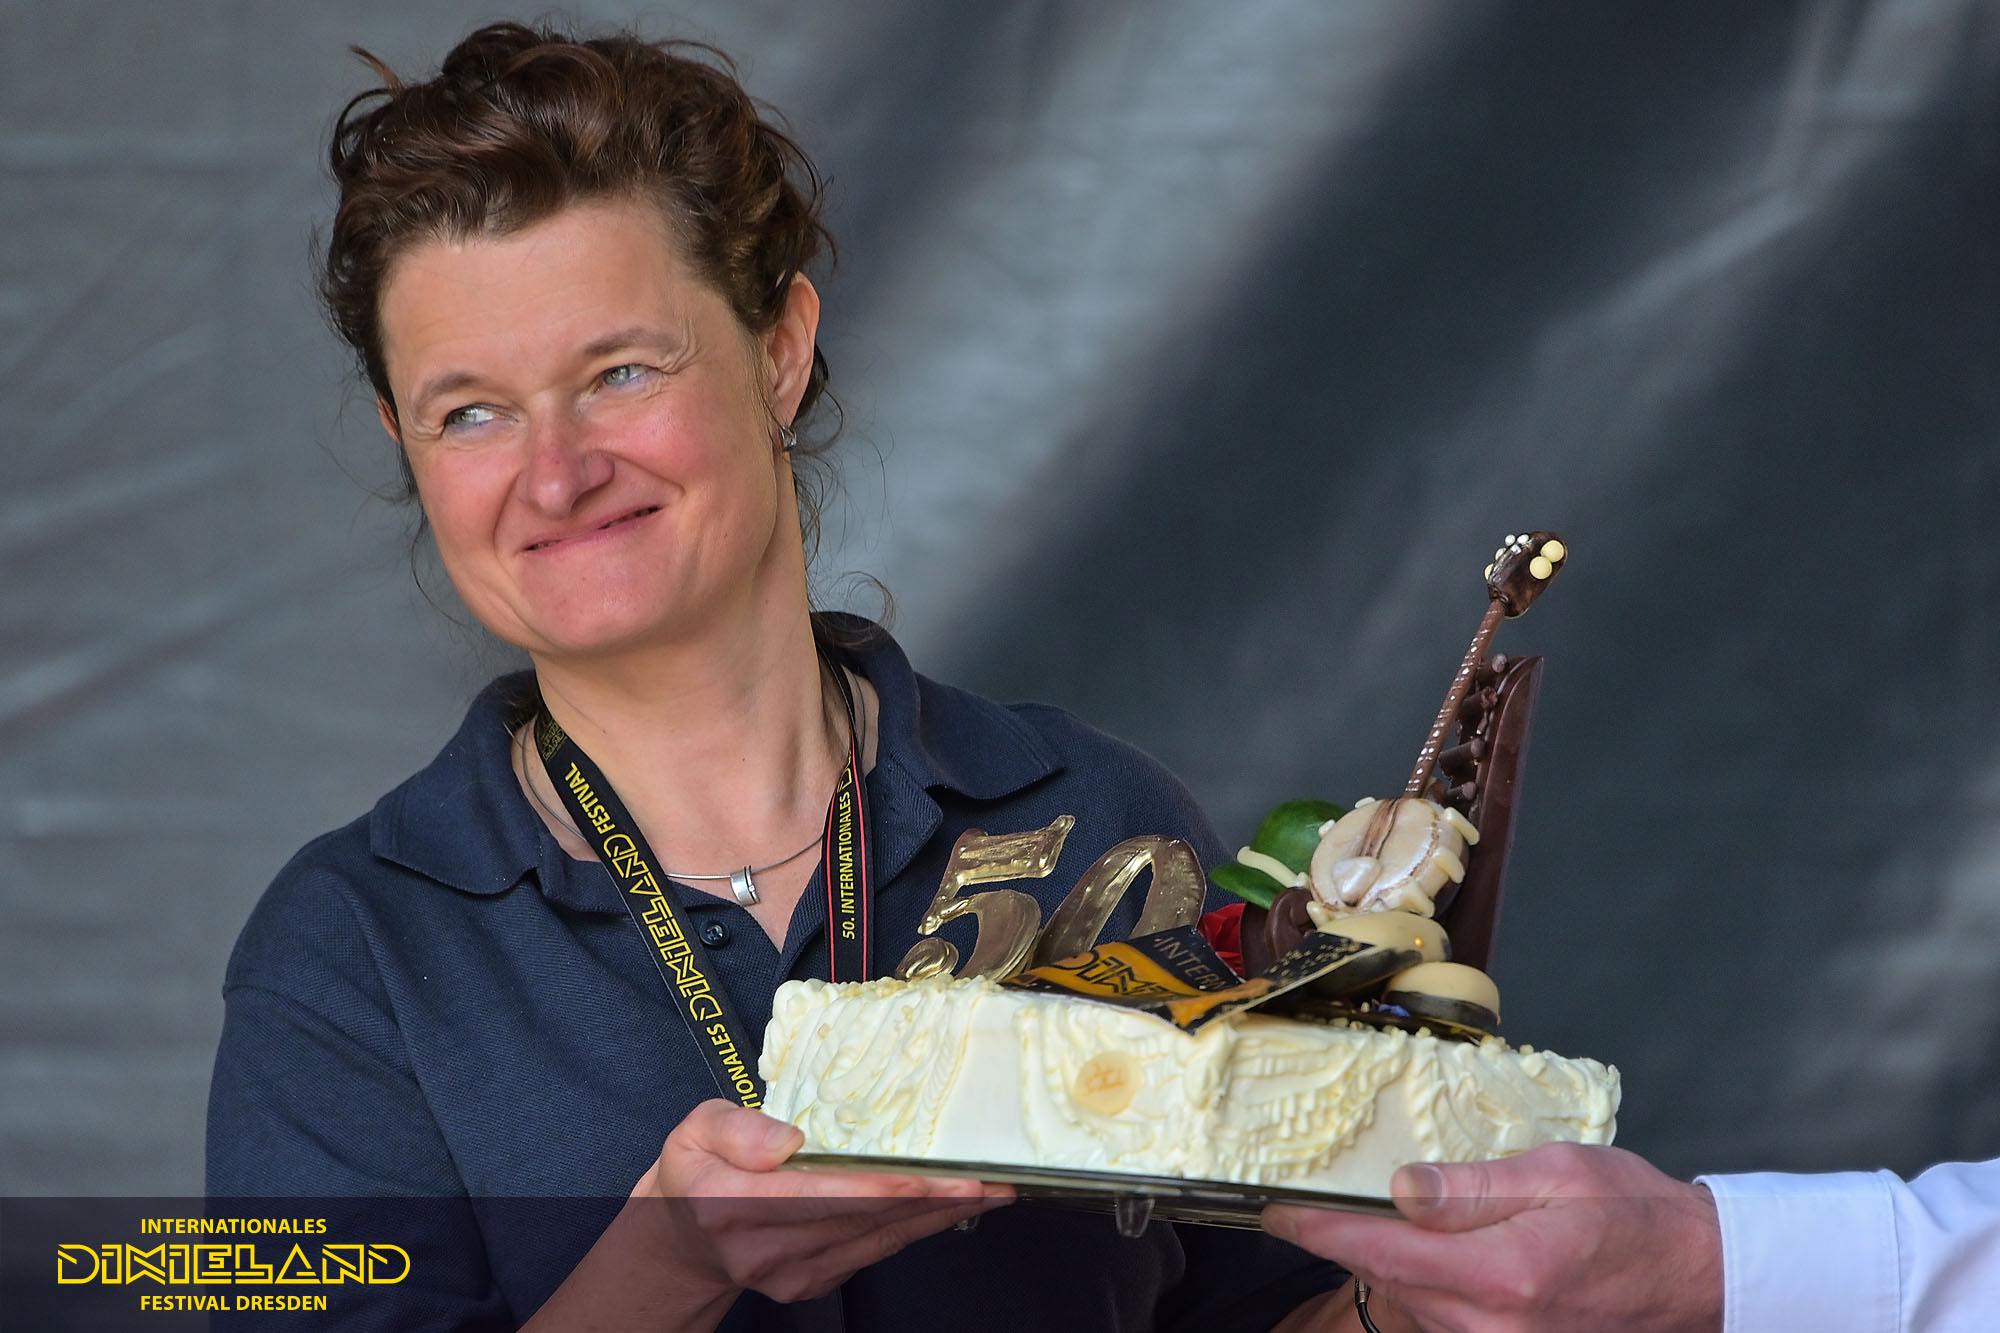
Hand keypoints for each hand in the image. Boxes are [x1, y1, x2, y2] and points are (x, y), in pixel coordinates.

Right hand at [634, 1099, 1010, 1305]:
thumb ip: (737, 1128)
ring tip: (989, 1191)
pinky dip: (915, 1229)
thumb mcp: (695, 1128)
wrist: (682, 1238)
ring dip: (936, 1216)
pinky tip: (949, 1208)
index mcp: (733, 1203)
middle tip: (989, 1179)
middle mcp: (765, 1248)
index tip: (930, 1176)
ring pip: (876, 1241)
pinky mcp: (810, 1285)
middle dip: (932, 1200)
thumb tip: (790, 1139)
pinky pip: (872, 1253)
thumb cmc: (696, 1170)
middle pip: (862, 1221)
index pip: (819, 1196)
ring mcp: (790, 1274)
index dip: (880, 1188)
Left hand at [1262, 1143, 1722, 1332]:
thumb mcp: (1555, 1172)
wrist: (1698, 1276)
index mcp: (1503, 1272)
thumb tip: (1401, 1188)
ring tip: (1379, 1222)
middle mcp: (1496, 1324)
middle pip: (1389, 1280)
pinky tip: (1432, 1260)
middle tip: (1317, 1202)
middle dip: (1349, 1241)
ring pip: (1412, 1305)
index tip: (1276, 1210)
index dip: (1320, 1229)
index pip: (1383, 1248)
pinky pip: (1444, 1324)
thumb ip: (1472, 1186)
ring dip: (1389, 1266)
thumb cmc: (1631, 1212)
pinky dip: (1425, 1291)